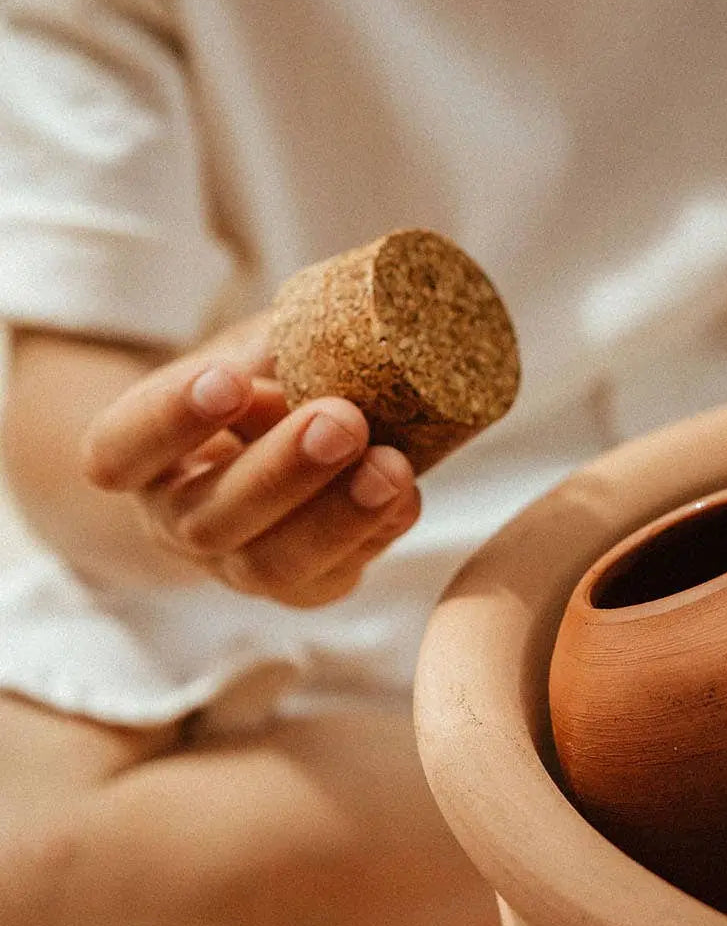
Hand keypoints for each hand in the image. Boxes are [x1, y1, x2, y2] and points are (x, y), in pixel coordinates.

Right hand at [80, 315, 420, 606]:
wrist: (279, 448)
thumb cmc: (257, 386)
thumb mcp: (252, 351)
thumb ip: (278, 348)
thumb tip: (339, 338)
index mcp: (138, 458)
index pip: (122, 450)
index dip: (169, 420)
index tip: (227, 380)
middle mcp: (178, 522)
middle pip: (210, 517)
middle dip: (281, 470)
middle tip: (342, 421)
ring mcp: (236, 566)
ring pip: (272, 564)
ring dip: (337, 516)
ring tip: (391, 468)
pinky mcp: (302, 588)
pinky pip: (333, 577)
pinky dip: (376, 535)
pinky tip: (405, 496)